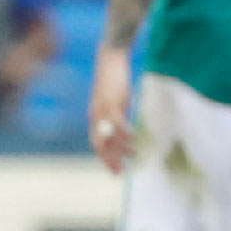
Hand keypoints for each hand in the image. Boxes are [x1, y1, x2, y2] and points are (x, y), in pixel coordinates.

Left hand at [89, 44, 133, 172]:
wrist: (110, 57)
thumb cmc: (114, 77)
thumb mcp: (116, 99)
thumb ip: (118, 113)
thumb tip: (126, 128)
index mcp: (96, 116)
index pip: (98, 142)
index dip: (105, 157)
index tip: (116, 169)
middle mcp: (96, 116)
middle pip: (101, 144)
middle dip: (110, 159)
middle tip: (120, 173)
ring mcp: (103, 110)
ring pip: (109, 136)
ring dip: (121, 149)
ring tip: (134, 157)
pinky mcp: (112, 103)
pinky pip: (119, 124)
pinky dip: (126, 134)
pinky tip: (135, 141)